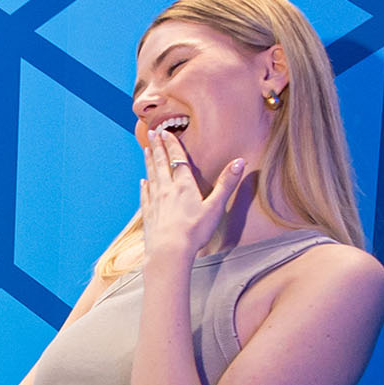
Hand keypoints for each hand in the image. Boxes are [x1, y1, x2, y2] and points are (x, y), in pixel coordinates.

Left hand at [138, 124, 248, 266]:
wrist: (169, 253)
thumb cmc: (194, 232)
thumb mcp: (215, 207)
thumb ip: (226, 184)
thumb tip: (240, 161)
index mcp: (184, 186)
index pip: (178, 159)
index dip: (172, 144)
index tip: (165, 132)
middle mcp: (167, 190)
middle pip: (161, 164)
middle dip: (157, 147)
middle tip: (151, 133)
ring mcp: (156, 202)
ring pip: (151, 176)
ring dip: (149, 162)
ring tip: (146, 149)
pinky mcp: (149, 215)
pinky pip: (146, 196)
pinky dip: (145, 186)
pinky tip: (143, 182)